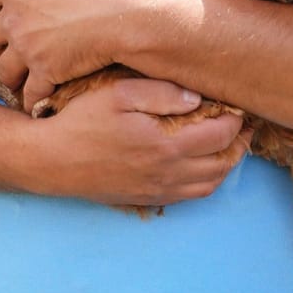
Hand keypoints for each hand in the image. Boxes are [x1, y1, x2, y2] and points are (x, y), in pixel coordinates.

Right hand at [24, 77, 246, 206]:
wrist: (51, 161)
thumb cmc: (81, 122)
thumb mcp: (118, 94)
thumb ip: (161, 93)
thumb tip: (197, 98)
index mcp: (165, 146)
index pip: (220, 136)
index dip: (235, 120)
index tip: (237, 106)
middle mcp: (167, 174)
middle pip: (222, 165)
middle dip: (238, 145)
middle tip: (241, 126)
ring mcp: (157, 190)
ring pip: (209, 185)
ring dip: (224, 165)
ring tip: (226, 145)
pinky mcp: (146, 198)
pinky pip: (189, 196)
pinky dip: (205, 181)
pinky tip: (198, 164)